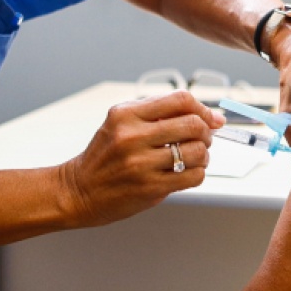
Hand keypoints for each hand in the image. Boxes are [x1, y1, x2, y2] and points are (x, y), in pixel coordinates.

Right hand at [59, 90, 225, 227]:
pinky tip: (186, 172)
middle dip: (206, 132)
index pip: (181, 100)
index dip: (203, 109)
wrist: (77, 191)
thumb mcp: (123, 123)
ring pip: (197, 151)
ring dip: (203, 155)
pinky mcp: (149, 188)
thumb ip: (162, 113)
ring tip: (193, 157)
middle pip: (193, 125)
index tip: (212, 119)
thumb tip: (213, 117)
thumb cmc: (106, 155)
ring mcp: (140, 164)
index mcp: (126, 114)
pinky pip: (193, 176)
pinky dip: (197, 173)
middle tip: (203, 139)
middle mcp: (132, 136)